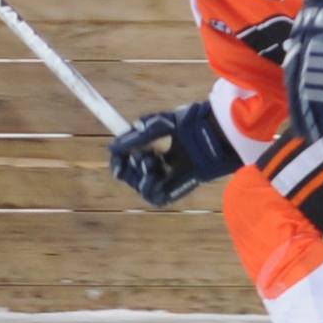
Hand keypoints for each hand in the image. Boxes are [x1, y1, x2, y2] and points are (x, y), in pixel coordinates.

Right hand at [109, 102, 230, 205]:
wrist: (211, 134)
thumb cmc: (190, 125)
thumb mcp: (157, 126)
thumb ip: (134, 137)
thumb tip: (112, 147)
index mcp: (158, 151)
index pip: (130, 160)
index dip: (120, 159)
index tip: (116, 154)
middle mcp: (162, 167)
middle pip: (130, 174)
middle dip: (128, 165)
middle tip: (141, 154)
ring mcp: (168, 180)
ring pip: (139, 185)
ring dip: (138, 173)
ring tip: (152, 160)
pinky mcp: (175, 191)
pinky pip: (152, 197)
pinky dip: (148, 186)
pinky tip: (154, 173)